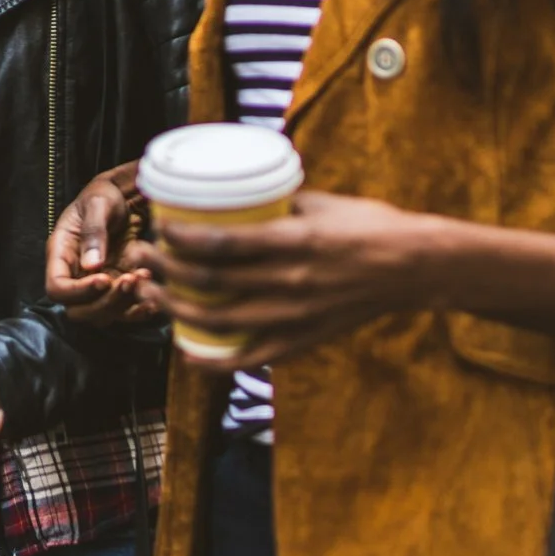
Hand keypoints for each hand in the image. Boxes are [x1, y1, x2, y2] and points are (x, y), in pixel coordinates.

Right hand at [46, 163, 154, 324]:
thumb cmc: (104, 196)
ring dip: (124, 305)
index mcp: (60, 255)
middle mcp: (74, 276)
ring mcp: (95, 285)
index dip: (78, 292)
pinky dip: (137, 311)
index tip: (104, 279)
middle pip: (78, 310)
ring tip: (144, 277)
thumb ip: (93, 231)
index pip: (57, 288)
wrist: (124, 197)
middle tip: (128, 280)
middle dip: (104, 303)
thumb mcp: (97, 204)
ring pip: (101, 315)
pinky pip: (122, 312)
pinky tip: (152, 300)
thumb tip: (92, 265)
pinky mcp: (116, 288)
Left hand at [130, 190, 443, 369]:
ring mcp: (293, 318)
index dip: (181, 239)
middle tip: (141, 254)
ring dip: (174, 309)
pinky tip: (185, 350)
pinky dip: (211, 360)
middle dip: (165, 269)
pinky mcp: (300, 341)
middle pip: (210, 282)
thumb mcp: (320, 202)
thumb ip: (275, 203)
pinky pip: (247, 359)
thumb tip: (232, 195)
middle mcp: (290, 284)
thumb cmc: (368, 226)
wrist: (413, 268)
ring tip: (150, 292)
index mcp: (295, 243)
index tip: (159, 227)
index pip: (223, 244)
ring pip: (218, 321)